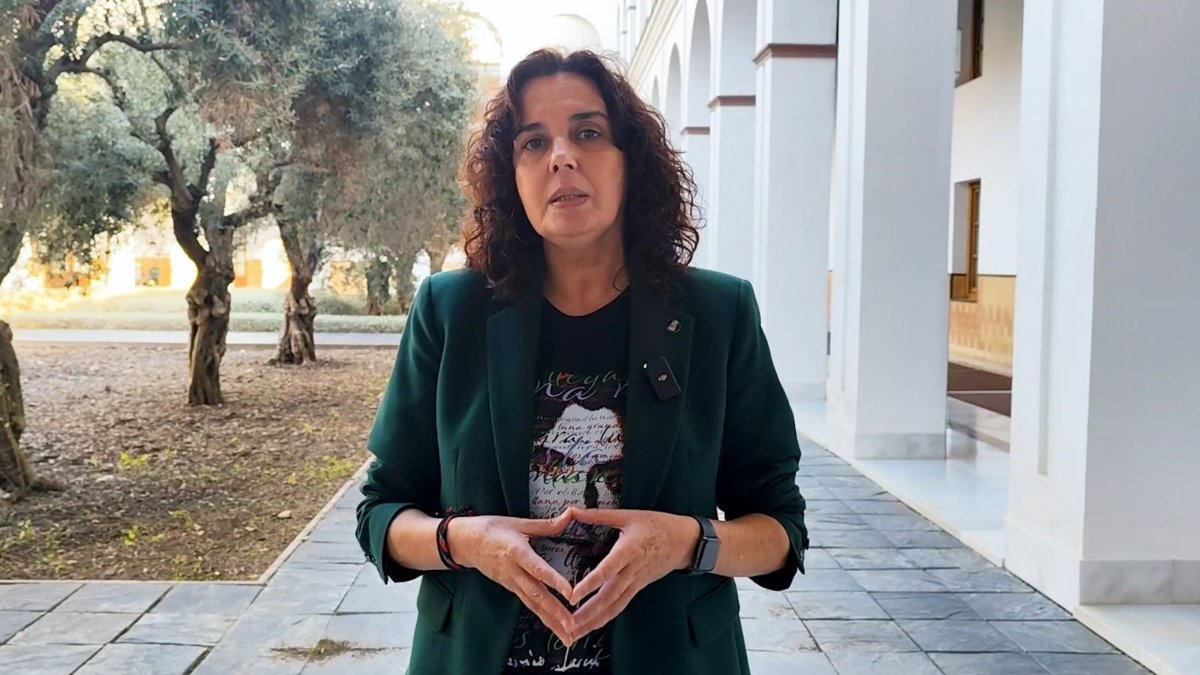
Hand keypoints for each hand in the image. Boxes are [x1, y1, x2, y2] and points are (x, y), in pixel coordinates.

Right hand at [449, 510, 576, 644]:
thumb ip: (546, 524)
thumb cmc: (492, 529)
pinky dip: (542, 616)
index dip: (554, 581)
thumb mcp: (518, 523)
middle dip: (555, 612)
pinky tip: (555, 627)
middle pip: (536, 594)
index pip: (537, 569)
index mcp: (516, 552)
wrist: (464, 542)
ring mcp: (511, 582)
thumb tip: (570, 514)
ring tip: (568, 636)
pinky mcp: (510, 588)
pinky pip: (528, 604)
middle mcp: (513, 571)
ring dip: (551, 621)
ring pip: (533, 604)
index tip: (570, 593)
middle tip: (573, 626)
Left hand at [566, 508, 697, 640]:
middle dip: (588, 612)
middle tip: (568, 624)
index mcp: (629, 550)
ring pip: (614, 606)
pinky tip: (592, 626)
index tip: (573, 595)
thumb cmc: (658, 525)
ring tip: (575, 632)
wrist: (686, 541)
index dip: (591, 584)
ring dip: (594, 620)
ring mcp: (637, 582)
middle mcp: (632, 570)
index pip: (608, 570)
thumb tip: (573, 510)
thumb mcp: (629, 515)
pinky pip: (621, 605)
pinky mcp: (639, 587)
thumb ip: (598, 515)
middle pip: (609, 596)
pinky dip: (606, 617)